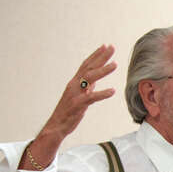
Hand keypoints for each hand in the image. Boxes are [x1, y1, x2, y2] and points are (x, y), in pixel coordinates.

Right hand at [21, 45, 116, 169]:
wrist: (57, 126)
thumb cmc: (69, 112)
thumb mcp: (80, 96)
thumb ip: (87, 86)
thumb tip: (96, 78)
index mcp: (75, 82)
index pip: (86, 65)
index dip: (96, 55)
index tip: (106, 46)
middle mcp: (74, 85)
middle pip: (88, 67)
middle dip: (100, 56)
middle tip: (112, 47)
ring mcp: (75, 94)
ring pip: (89, 79)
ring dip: (103, 71)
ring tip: (115, 64)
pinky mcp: (78, 105)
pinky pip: (91, 98)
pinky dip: (102, 93)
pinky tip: (113, 91)